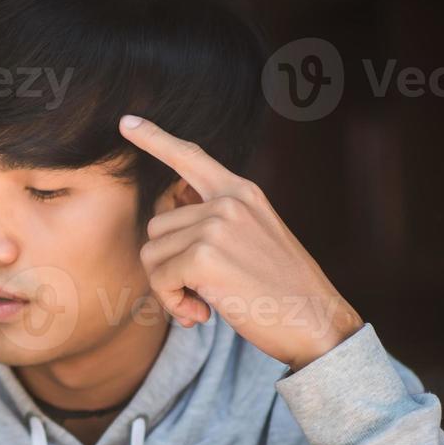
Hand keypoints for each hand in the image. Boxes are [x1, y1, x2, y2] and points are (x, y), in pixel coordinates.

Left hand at [120, 114, 363, 372]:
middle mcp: (228, 201)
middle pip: (157, 227)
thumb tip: (162, 227)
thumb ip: (215, 223)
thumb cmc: (283, 291)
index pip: (190, 158)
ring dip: (169, 287)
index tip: (126, 121)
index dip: (154, 139)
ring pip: (151, 255)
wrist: (318, 322)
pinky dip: (173, 303)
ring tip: (204, 302)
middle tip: (200, 292)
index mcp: (242, 192)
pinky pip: (159, 279)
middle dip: (168, 266)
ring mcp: (215, 225)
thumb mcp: (254, 239)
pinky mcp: (203, 256)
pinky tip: (202, 314)